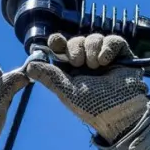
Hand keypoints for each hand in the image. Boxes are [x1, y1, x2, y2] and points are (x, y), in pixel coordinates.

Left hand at [25, 33, 148, 143]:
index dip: (57, 41)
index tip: (55, 42)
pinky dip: (107, 48)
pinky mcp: (121, 54)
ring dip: (92, 50)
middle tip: (79, 63)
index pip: (62, 48)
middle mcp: (88, 61)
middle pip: (77, 40)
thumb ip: (48, 77)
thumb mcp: (67, 91)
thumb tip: (28, 66)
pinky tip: (106, 62)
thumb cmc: (92, 106)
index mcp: (73, 69)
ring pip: (94, 37)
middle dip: (76, 49)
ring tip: (97, 67)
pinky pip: (112, 39)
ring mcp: (105, 57)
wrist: (119, 112)